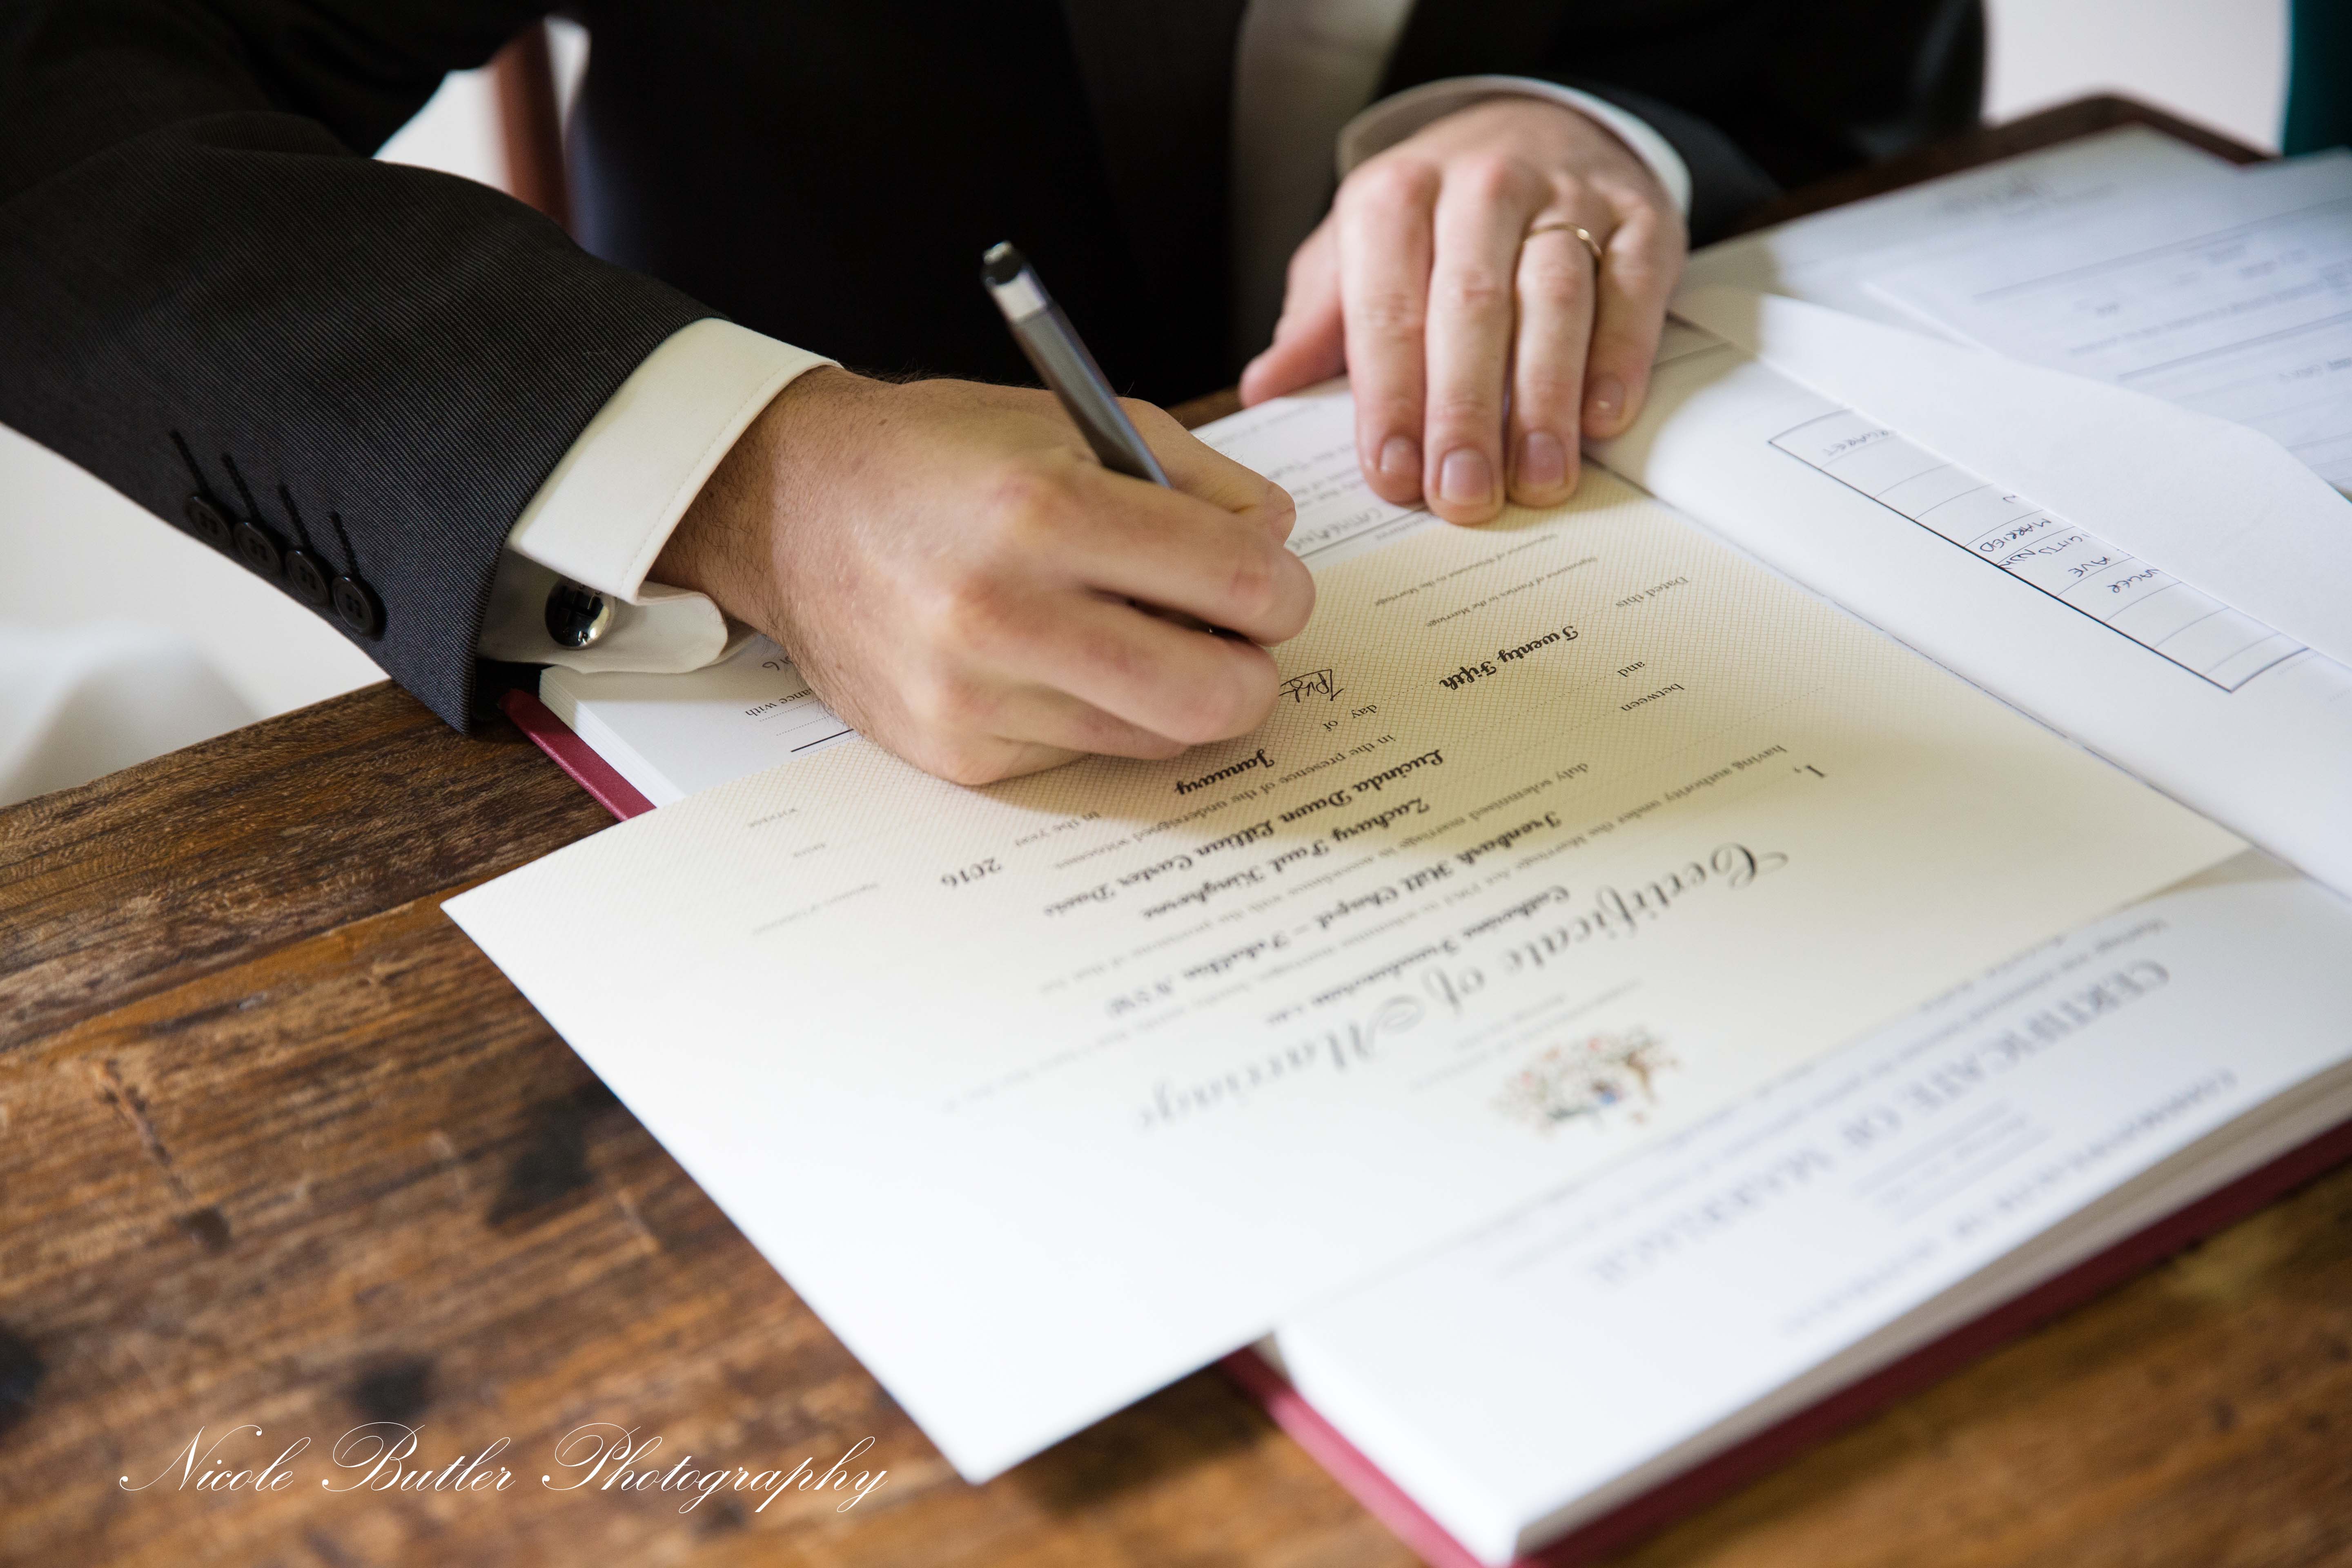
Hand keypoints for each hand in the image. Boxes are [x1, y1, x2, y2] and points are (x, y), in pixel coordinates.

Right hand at [653, 368, 1311, 785]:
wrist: (791, 509)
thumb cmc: (943, 458)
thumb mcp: (1075, 422)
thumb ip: (1197, 480)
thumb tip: (1276, 548)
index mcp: (1044, 508)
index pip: (1239, 584)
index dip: (1283, 591)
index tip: (1273, 587)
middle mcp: (1003, 610)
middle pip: (1214, 695)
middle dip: (1253, 672)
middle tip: (1237, 643)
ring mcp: (975, 694)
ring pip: (1157, 736)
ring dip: (1176, 695)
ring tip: (1137, 638)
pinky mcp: (958, 751)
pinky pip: (1084, 753)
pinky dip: (1097, 714)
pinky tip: (1052, 662)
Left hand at [1239, 96, 1685, 522]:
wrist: (1535, 130)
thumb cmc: (1433, 220)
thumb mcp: (1357, 251)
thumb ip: (1318, 324)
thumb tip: (1265, 390)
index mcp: (1395, 198)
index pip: (1387, 307)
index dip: (1389, 396)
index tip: (1391, 472)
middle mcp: (1481, 188)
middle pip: (1471, 306)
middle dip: (1465, 410)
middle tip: (1462, 494)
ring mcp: (1567, 198)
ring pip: (1555, 300)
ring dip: (1544, 399)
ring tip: (1536, 479)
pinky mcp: (1639, 219)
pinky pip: (1630, 288)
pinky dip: (1619, 355)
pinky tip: (1602, 418)